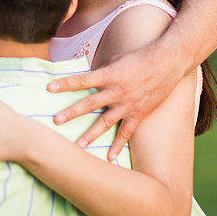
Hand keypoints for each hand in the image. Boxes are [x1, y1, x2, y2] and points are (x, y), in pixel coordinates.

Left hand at [47, 45, 181, 160]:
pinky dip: (118, 145)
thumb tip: (86, 80)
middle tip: (55, 121)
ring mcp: (128, 104)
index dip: (65, 83)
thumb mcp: (116, 61)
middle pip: (90, 103)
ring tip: (78, 145)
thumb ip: (101, 72)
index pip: (83, 80)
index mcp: (109, 74)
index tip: (49, 88)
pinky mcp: (139, 113)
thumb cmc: (139, 58)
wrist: (168, 62)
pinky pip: (126, 132)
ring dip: (91, 134)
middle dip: (71, 112)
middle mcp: (117, 91)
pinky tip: (109, 157)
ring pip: (105, 122)